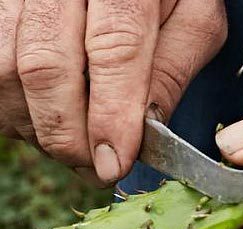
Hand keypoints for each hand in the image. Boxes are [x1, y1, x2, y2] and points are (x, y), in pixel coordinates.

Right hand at [1, 0, 226, 184]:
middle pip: (46, 66)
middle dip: (69, 136)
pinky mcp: (2, 12)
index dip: (110, 116)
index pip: (113, 50)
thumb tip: (145, 132)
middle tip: (96, 168)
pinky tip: (51, 120)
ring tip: (78, 146)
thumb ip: (173, 70)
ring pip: (8, 72)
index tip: (113, 165)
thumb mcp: (193, 20)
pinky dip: (18, 112)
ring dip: (42, 127)